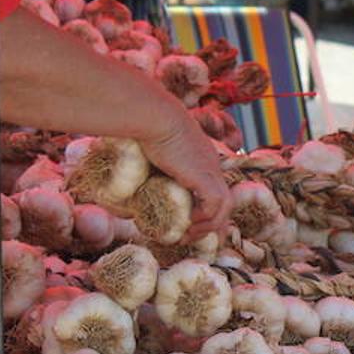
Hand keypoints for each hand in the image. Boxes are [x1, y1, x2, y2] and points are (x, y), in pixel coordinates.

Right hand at [138, 116, 232, 239]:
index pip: (214, 191)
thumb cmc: (145, 130)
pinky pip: (216, 204)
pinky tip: (189, 221)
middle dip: (210, 225)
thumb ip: (146, 176)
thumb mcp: (148, 158)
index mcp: (202, 160)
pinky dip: (206, 217)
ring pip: (225, 207)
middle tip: (189, 237)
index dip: (206, 211)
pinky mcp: (206, 175)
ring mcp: (211, 170)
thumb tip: (128, 200)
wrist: (154, 116)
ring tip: (187, 234)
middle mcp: (212, 166)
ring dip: (207, 226)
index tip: (189, 224)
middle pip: (224, 202)